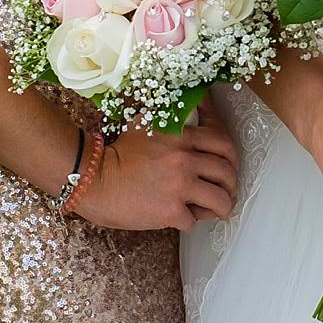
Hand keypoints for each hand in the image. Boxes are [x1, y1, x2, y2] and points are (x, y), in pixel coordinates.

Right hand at [72, 122, 238, 230]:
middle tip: (227, 189)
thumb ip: (173, 115)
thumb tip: (198, 101)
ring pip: (219, 199)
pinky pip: (193, 220)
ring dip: (222, 206)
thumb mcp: (146, 122)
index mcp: (181, 135)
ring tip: (217, 210)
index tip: (228, 163)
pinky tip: (182, 218)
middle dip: (231, 183)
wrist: (91, 180)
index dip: (230, 155)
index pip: (222, 141)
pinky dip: (190, 221)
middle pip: (226, 171)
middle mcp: (184, 159)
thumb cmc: (115, 153)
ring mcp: (179, 185)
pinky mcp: (170, 211)